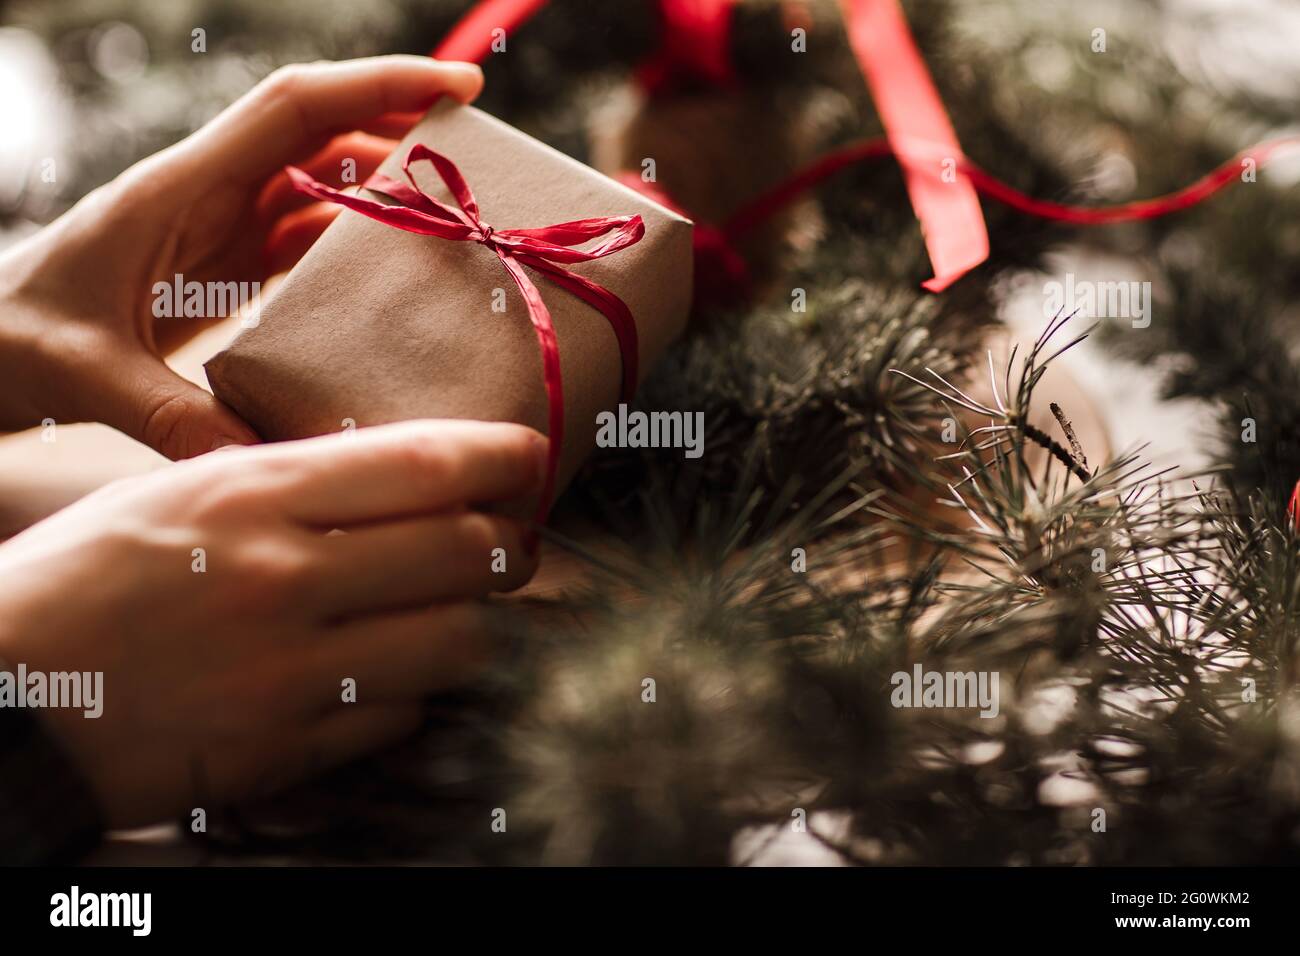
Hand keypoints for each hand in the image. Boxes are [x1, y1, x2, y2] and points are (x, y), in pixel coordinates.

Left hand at [0, 56, 480, 459]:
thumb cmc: (7, 339)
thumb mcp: (84, 373)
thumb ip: (169, 414)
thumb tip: (261, 458)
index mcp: (176, 190)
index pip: (295, 109)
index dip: (381, 86)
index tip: (460, 83)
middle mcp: (205, 195)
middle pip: (322, 134)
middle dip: (404, 128)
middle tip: (483, 153)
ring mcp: (214, 227)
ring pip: (319, 183)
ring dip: (385, 190)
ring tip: (455, 216)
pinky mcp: (218, 265)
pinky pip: (302, 237)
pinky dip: (353, 242)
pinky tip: (391, 272)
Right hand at [0, 419, 544, 826]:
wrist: (4, 692)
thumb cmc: (85, 577)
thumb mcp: (181, 493)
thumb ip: (293, 482)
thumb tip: (409, 478)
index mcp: (252, 494)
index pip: (425, 464)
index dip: (504, 457)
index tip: (531, 455)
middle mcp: (282, 576)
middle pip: (467, 551)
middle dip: (510, 544)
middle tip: (512, 541)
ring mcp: (288, 669)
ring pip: (457, 639)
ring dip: (476, 622)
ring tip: (460, 609)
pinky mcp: (284, 747)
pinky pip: (402, 713)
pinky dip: (415, 691)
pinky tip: (391, 673)